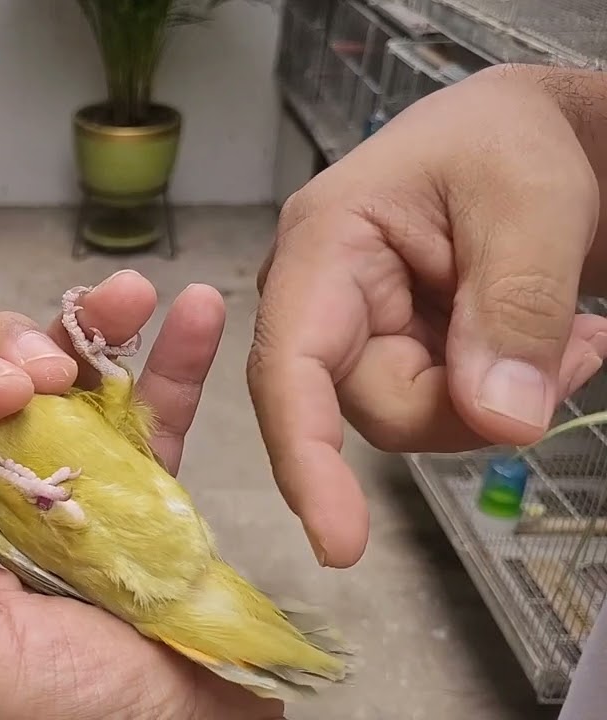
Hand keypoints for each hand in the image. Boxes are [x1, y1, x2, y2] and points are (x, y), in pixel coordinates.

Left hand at [0, 272, 282, 719]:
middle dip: (18, 346)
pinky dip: (171, 363)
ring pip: (62, 386)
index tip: (9, 384)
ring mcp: (65, 495)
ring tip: (132, 300)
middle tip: (59, 367)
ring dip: (94, 328)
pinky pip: (148, 418)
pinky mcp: (138, 500)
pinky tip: (190, 314)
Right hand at [248, 65, 606, 568]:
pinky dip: (504, 393)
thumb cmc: (510, 141)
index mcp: (322, 246)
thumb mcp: (533, 207)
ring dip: (501, 397)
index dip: (305, 459)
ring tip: (569, 331)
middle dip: (474, 404)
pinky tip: (550, 339)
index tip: (340, 544)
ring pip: (413, 419)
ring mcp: (354, 330)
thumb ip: (513, 309)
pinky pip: (442, 409)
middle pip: (372, 409)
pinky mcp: (391, 351)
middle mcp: (318, 299)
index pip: (292, 367)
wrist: (528, 132)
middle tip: (572, 351)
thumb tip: (499, 423)